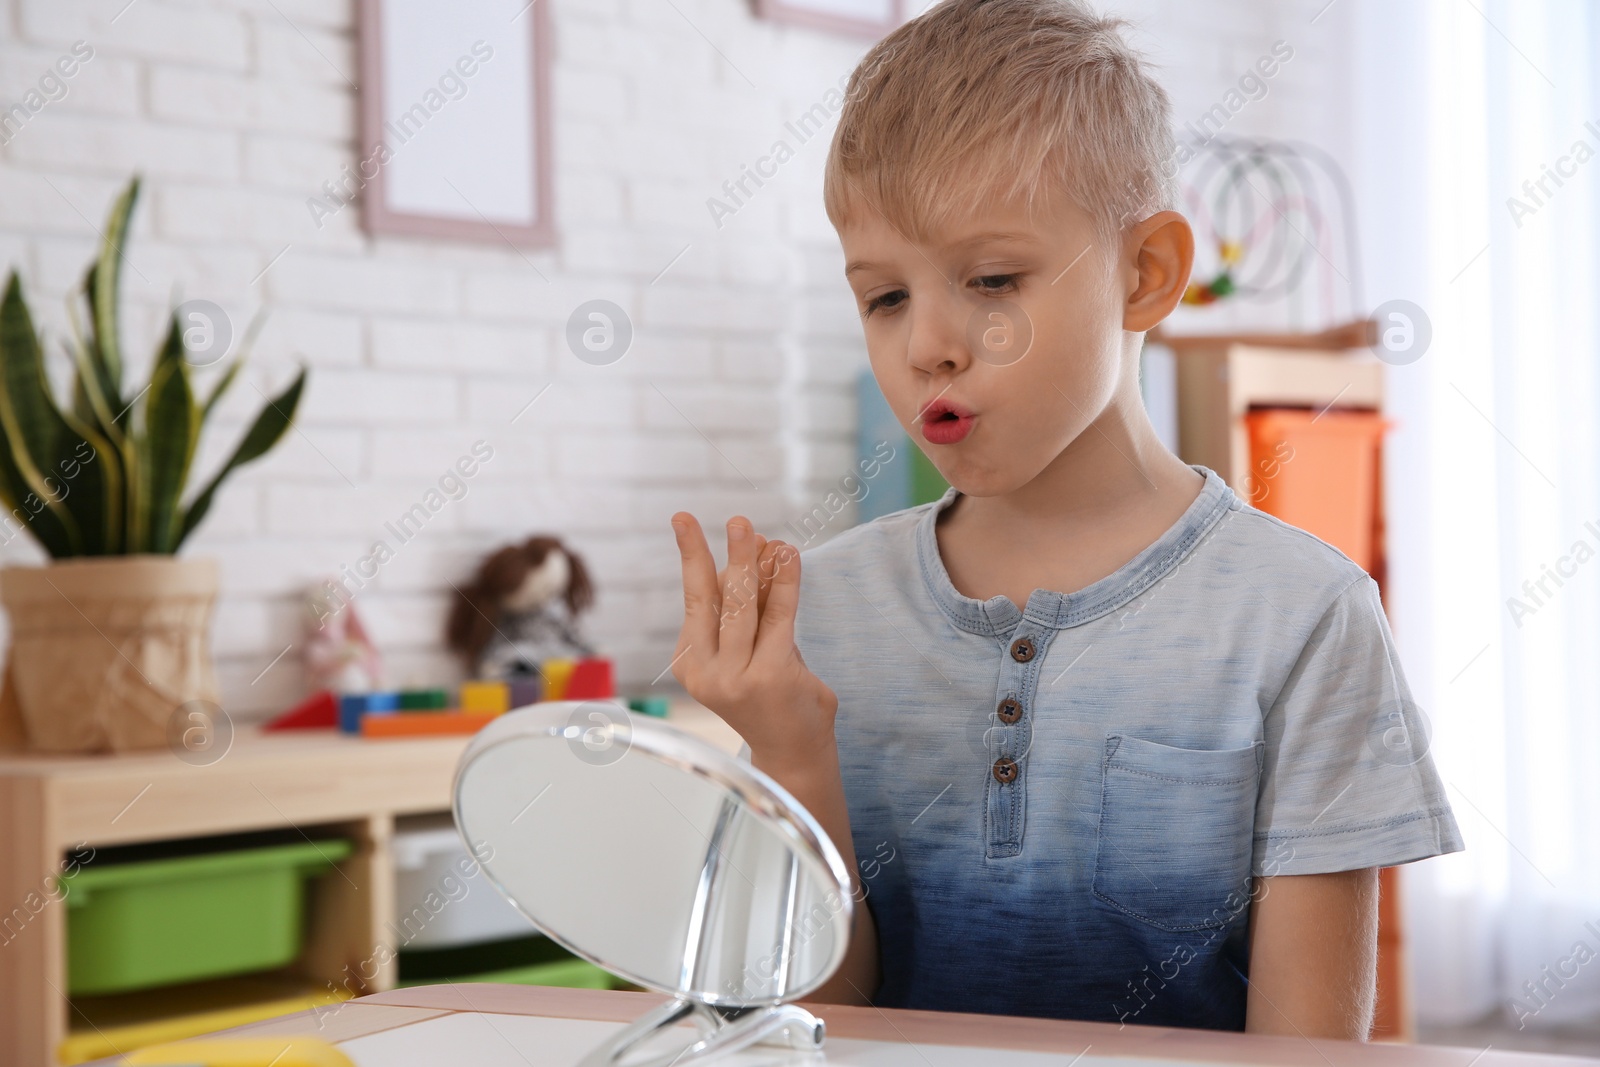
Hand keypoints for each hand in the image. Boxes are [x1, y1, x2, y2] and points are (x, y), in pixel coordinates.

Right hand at [669, 512, 838, 766]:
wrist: (793, 751)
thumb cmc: (771, 694)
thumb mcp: (754, 646)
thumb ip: (753, 602)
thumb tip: (759, 544)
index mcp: (690, 664)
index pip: (698, 601)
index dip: (699, 558)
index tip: (685, 522)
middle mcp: (706, 673)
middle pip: (712, 599)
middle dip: (719, 554)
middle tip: (732, 520)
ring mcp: (737, 677)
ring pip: (744, 606)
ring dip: (752, 563)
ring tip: (756, 531)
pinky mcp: (772, 676)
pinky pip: (778, 617)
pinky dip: (786, 583)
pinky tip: (789, 556)